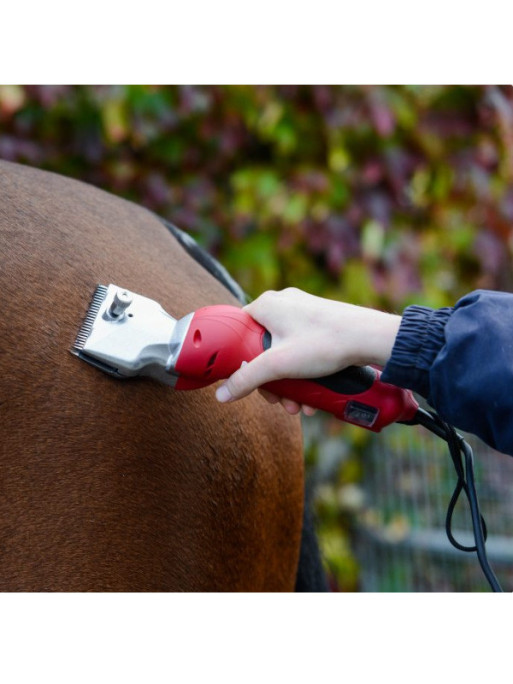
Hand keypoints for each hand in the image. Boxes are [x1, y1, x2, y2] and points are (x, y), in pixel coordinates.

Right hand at [215, 288, 401, 413]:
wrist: (369, 337)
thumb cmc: (323, 343)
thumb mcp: (279, 365)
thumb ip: (247, 379)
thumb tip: (222, 395)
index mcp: (266, 305)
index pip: (239, 332)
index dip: (240, 360)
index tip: (249, 381)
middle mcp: (283, 304)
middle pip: (263, 348)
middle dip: (272, 381)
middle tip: (280, 401)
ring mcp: (303, 312)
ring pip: (285, 352)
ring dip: (289, 382)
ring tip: (301, 405)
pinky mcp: (320, 322)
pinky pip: (302, 349)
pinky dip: (304, 373)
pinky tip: (312, 396)